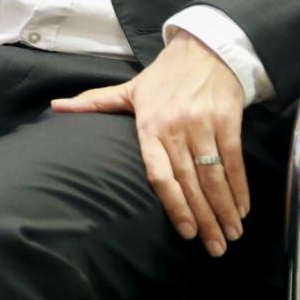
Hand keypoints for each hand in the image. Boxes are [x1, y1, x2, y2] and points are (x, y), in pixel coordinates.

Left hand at [52, 35, 249, 257]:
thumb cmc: (163, 76)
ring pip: (215, 176)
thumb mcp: (128, 89)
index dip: (173, 204)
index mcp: (149, 126)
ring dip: (226, 209)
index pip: (158, 173)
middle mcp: (176, 129)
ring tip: (232, 236)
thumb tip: (56, 106)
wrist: (204, 50)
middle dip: (205, 219)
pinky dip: (240, 188)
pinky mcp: (228, 122)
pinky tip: (243, 210)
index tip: (185, 232)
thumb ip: (95, 103)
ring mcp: (204, 126)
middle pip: (190, 182)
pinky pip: (235, 162)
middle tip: (215, 249)